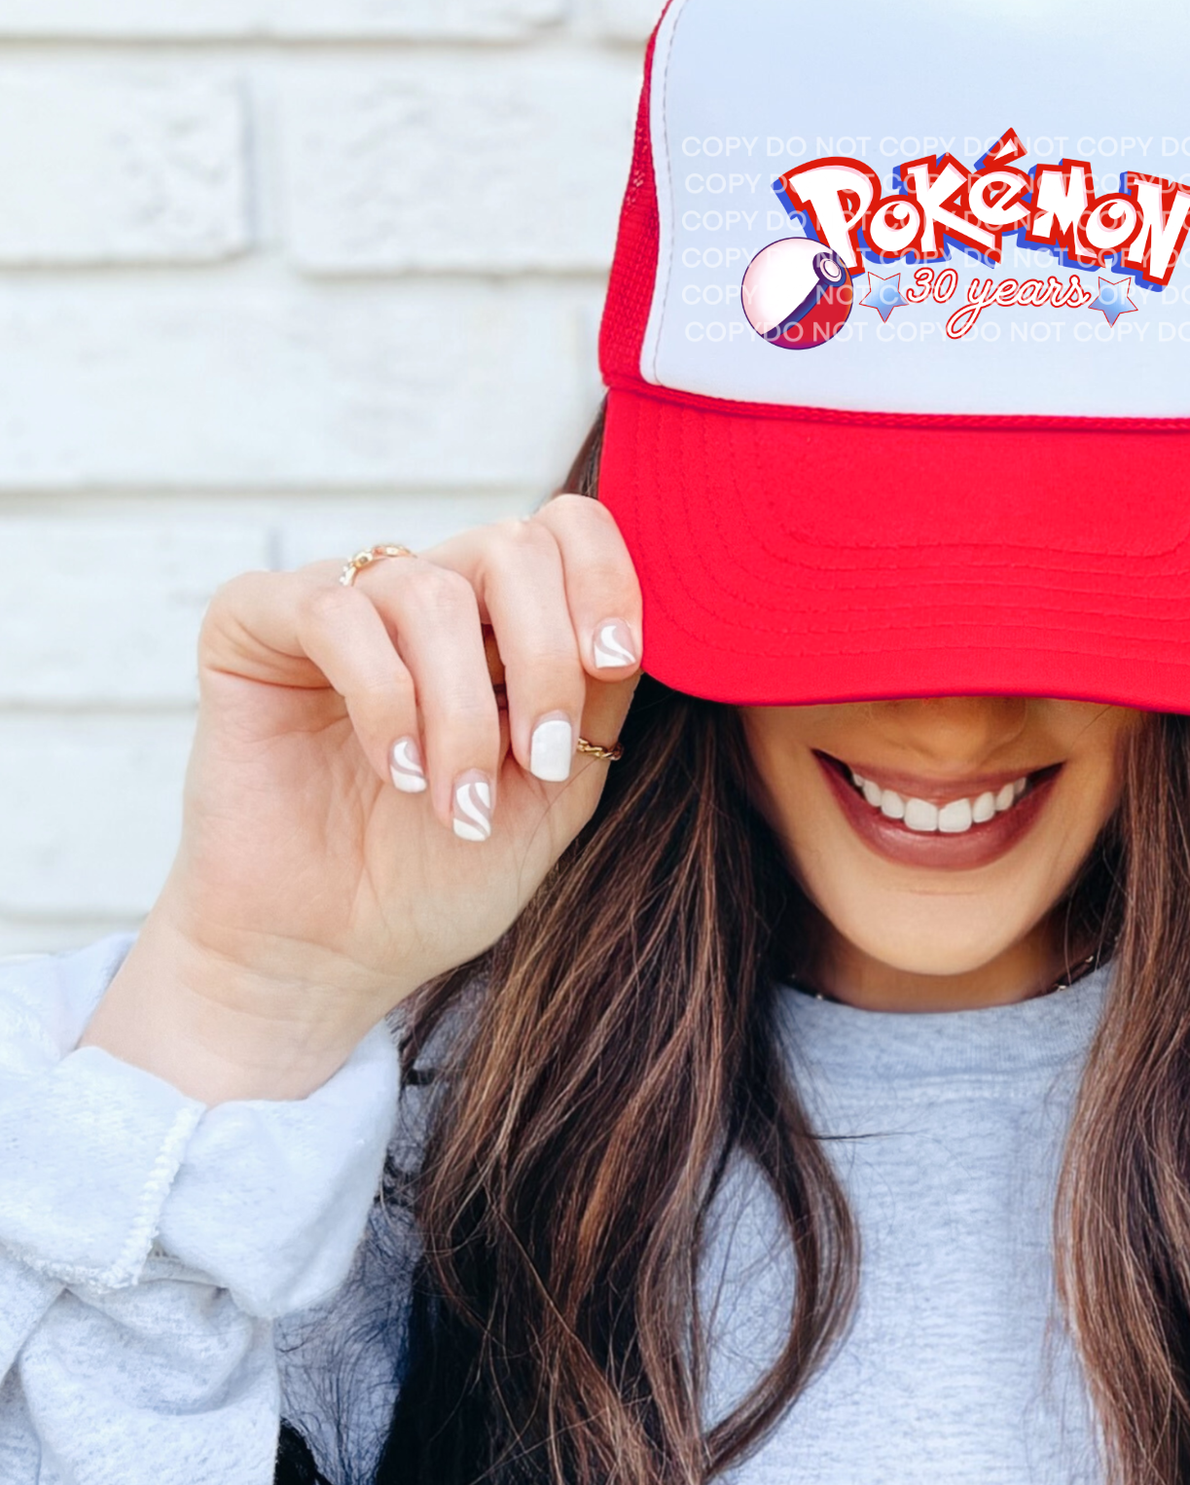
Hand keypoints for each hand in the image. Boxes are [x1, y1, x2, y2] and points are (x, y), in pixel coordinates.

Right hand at [82, 497, 642, 1103]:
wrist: (334, 954)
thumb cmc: (447, 874)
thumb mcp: (557, 788)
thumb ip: (597, 697)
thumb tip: (641, 621)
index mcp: (502, 621)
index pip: (564, 530)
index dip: (604, 578)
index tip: (616, 662)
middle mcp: (426, 595)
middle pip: (511, 545)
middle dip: (544, 656)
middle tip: (539, 760)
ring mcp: (343, 603)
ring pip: (432, 590)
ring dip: (463, 714)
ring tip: (459, 802)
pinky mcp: (254, 625)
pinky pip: (335, 613)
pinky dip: (384, 699)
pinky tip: (395, 771)